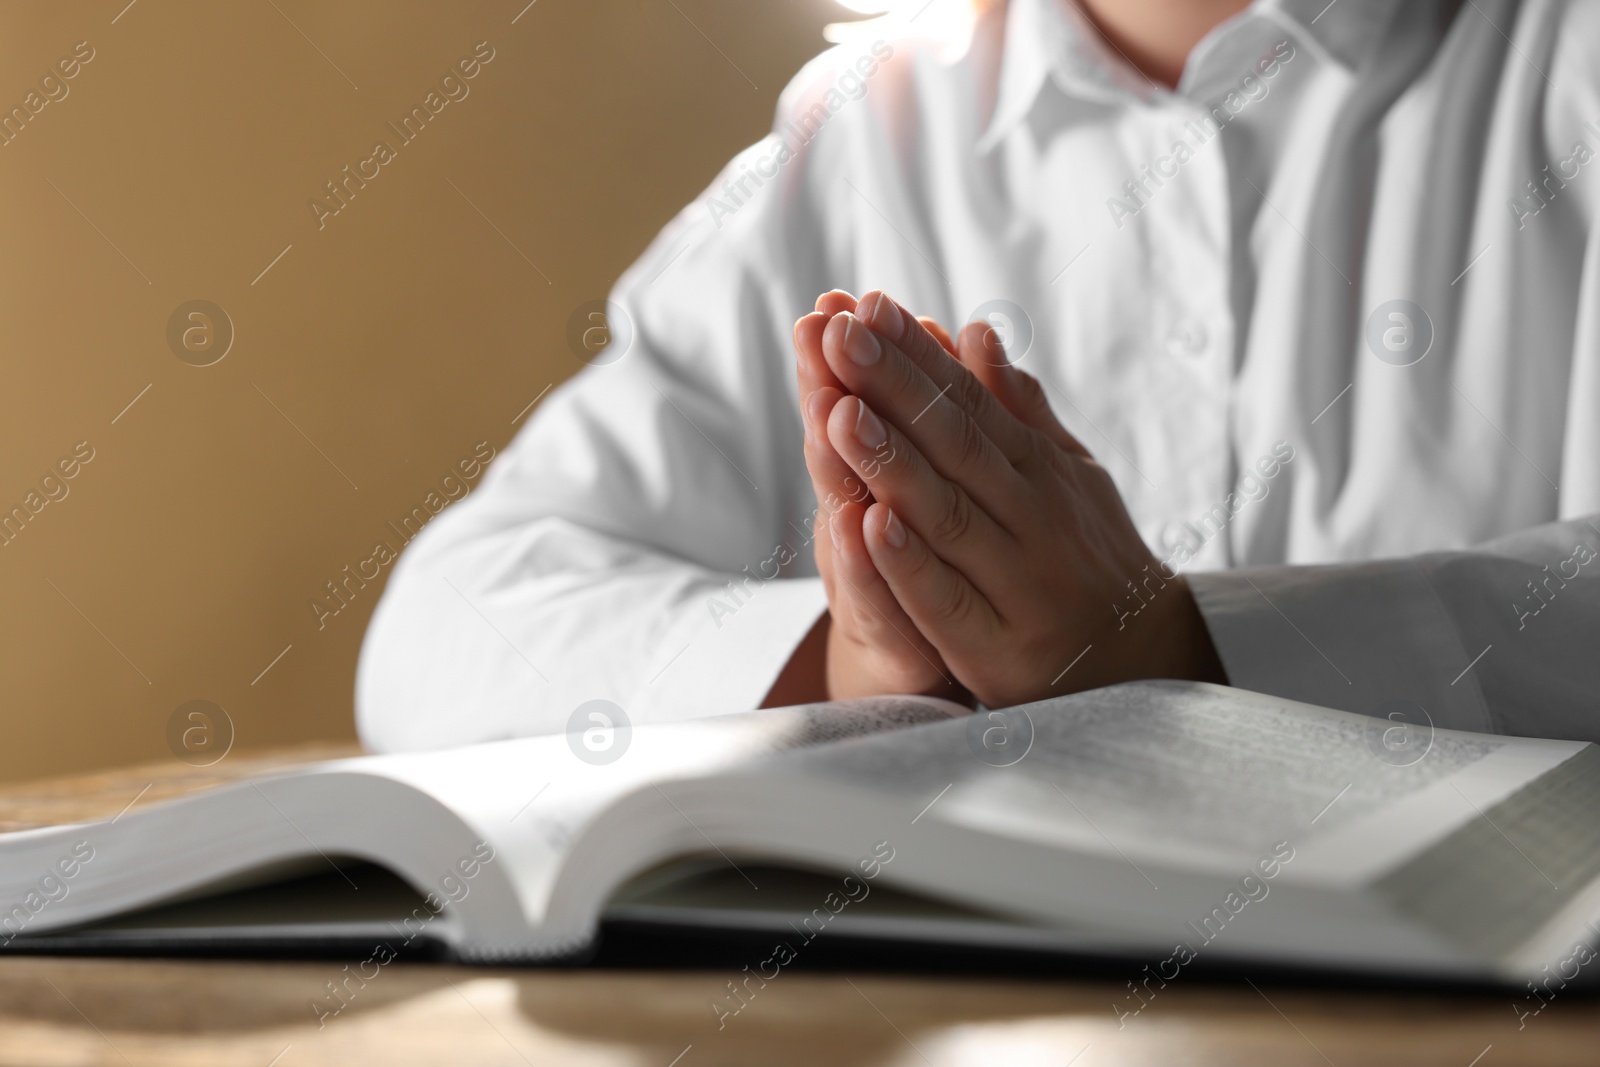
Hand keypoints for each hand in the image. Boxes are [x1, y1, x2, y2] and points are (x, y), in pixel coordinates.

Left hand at [814, 290, 1225, 707]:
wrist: (1144, 659)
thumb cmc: (1090, 555)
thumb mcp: (1068, 473)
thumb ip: (1018, 410)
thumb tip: (977, 332)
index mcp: (1038, 468)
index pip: (968, 401)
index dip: (917, 355)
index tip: (866, 308)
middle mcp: (1029, 516)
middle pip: (954, 445)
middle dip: (894, 387)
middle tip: (842, 334)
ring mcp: (1013, 582)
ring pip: (946, 515)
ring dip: (892, 463)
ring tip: (841, 412)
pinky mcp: (992, 646)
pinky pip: (946, 601)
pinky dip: (910, 564)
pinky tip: (871, 526)